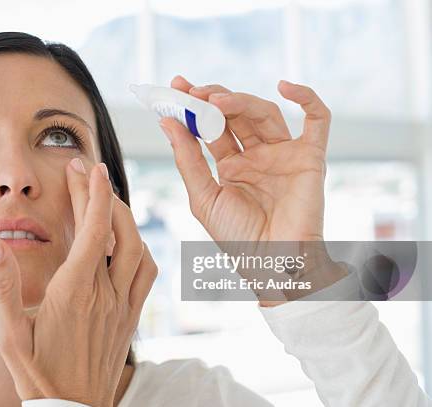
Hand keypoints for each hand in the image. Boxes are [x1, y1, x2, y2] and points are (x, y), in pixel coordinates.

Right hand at [0, 160, 156, 405]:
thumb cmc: (37, 375)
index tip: (87, 166)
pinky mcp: (132, 318)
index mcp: (75, 290)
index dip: (91, 191)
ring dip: (126, 219)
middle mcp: (105, 293)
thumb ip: (2, 289)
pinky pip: (146, 273)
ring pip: (138, 248)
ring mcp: (123, 306)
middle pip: (116, 230)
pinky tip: (125, 244)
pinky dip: (139, 248)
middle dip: (104, 193)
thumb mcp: (8, 335)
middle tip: (88, 171)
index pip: (91, 228)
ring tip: (106, 201)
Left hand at [162, 76, 349, 304]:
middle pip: (236, 115)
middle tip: (193, 91)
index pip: (211, 127)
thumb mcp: (204, 198)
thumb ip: (187, 159)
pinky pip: (318, 121)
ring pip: (265, 114)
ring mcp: (284, 155)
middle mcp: (257, 156)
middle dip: (213, 99)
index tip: (176, 87)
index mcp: (231, 166)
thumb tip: (167, 122)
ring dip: (240, 101)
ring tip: (215, 100)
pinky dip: (307, 99)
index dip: (195, 107)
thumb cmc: (238, 239)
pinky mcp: (310, 158)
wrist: (273, 265)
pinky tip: (285, 86)